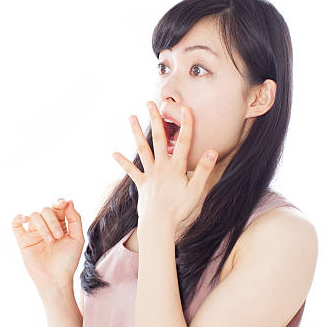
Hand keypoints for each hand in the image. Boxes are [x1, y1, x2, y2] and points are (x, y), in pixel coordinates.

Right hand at [11, 198, 84, 290]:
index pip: (57, 206)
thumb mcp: (77, 239)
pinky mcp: (23, 240)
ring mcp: (34, 232)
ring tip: (49, 241)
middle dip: (53, 221)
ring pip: (34, 216)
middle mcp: (46, 225)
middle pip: (46, 210)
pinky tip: (24, 219)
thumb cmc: (68, 261)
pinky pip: (15, 224)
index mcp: (60, 223)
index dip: (59, 202)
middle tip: (58, 237)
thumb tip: (69, 201)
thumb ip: (75, 219)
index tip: (63, 204)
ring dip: (43, 226)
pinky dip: (18, 218)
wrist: (56, 279)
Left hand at [112, 101, 217, 232]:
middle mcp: (161, 166)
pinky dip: (123, 162)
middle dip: (155, 120)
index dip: (186, 125)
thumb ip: (204, 169)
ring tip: (131, 117)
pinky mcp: (141, 183)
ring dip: (136, 132)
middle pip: (158, 139)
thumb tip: (212, 151)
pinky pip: (131, 171)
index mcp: (176, 167)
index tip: (185, 108)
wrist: (158, 224)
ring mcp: (150, 174)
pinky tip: (114, 153)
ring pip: (142, 149)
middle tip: (150, 103)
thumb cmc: (179, 209)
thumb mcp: (196, 190)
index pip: (183, 142)